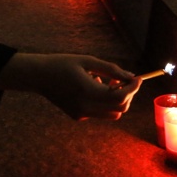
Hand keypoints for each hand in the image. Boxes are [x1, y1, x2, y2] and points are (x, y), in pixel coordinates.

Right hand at [0, 53, 141, 119]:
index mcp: (88, 91)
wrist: (38, 76)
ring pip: (112, 114)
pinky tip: (92, 86)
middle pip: (120, 108)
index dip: (133, 88)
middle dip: (127, 94)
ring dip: (117, 100)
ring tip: (106, 83)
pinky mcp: (78, 116)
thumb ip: (111, 70)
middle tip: (123, 79)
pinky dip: (104, 102)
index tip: (138, 78)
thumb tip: (131, 76)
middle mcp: (85, 106)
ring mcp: (81, 114)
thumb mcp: (88, 61)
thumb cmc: (63, 63)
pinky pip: (100, 112)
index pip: (121, 97)